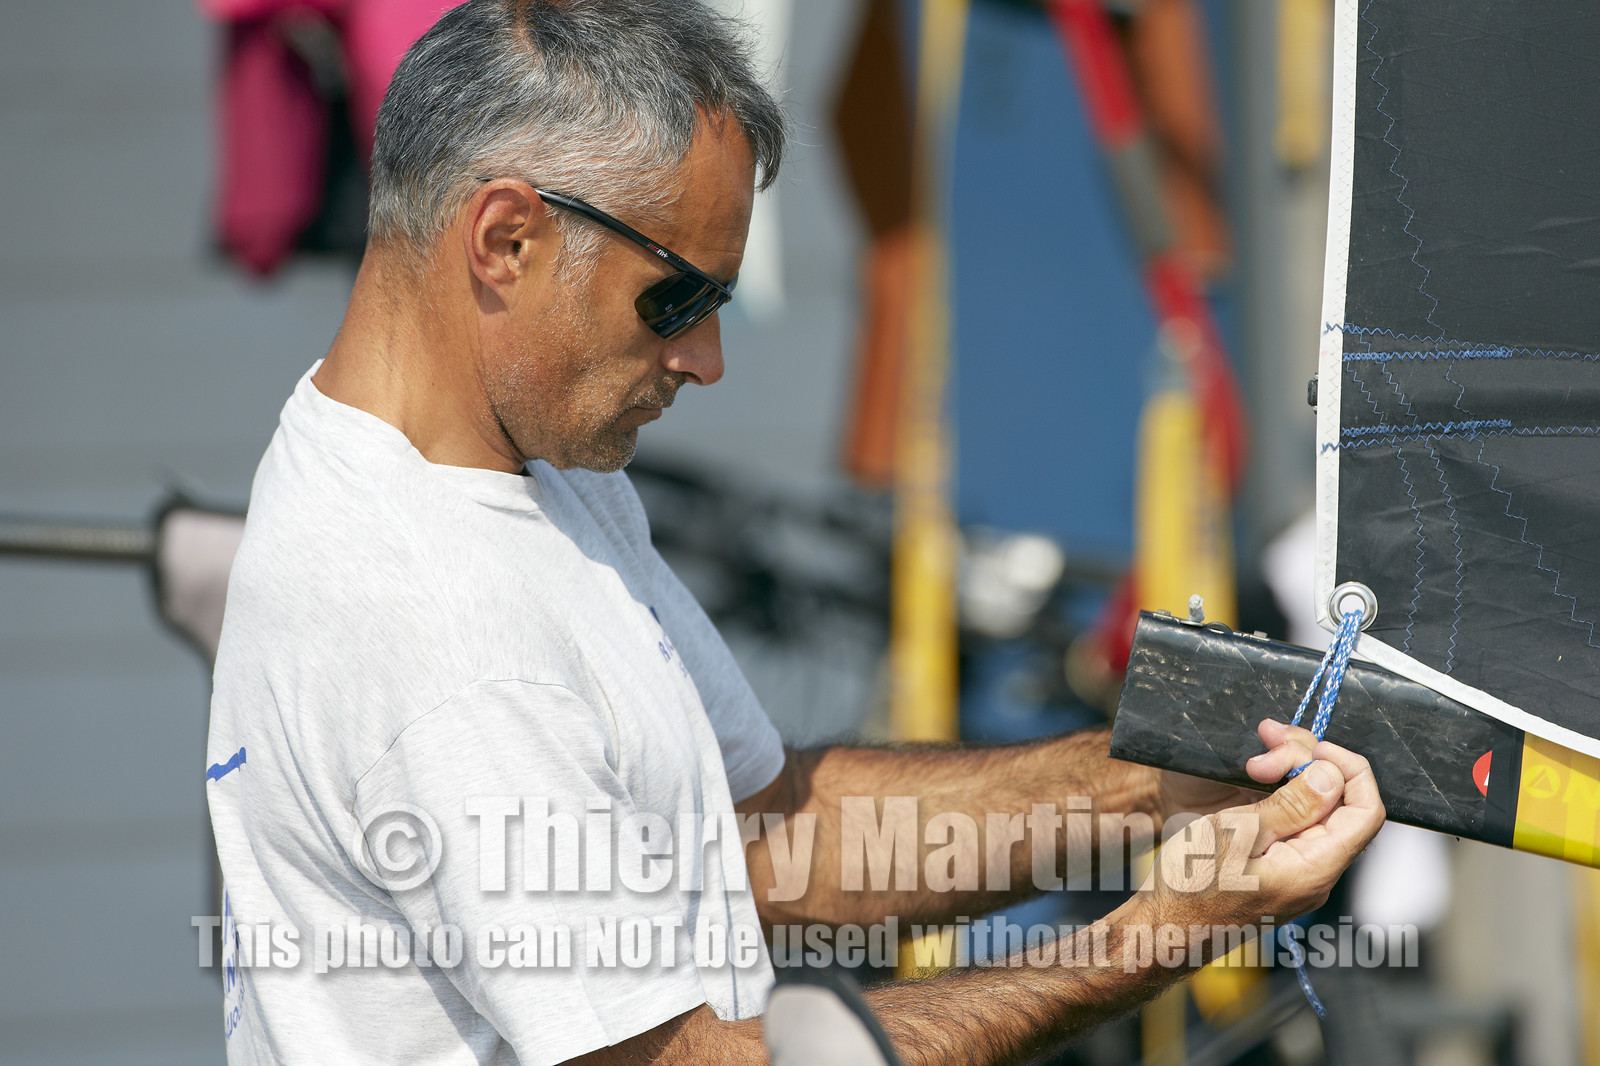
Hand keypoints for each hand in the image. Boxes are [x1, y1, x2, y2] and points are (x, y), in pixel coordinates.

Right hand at [1145, 720, 1385, 938]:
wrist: (1164, 926)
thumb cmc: (1190, 885)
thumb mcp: (1234, 834)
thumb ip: (1289, 806)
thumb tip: (1333, 777)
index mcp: (1313, 869)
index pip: (1366, 813)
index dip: (1351, 770)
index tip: (1316, 747)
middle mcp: (1316, 874)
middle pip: (1339, 806)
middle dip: (1310, 764)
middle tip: (1267, 741)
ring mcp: (1299, 872)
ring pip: (1316, 811)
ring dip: (1291, 776)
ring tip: (1254, 757)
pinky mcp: (1280, 868)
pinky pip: (1296, 824)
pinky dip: (1281, 795)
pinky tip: (1253, 779)